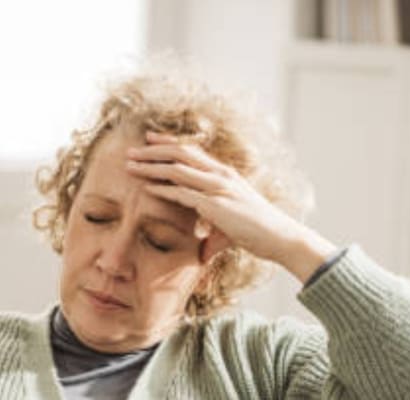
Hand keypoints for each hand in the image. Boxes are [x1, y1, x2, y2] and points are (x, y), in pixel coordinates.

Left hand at [126, 131, 336, 281]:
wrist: (279, 237)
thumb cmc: (257, 232)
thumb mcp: (230, 226)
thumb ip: (212, 233)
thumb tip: (201, 251)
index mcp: (224, 174)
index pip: (192, 151)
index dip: (169, 143)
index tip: (149, 139)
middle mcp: (221, 175)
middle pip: (180, 153)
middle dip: (153, 150)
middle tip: (130, 150)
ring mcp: (218, 187)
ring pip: (177, 169)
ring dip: (151, 166)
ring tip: (130, 165)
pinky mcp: (216, 204)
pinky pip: (183, 193)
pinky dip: (163, 189)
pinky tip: (146, 188)